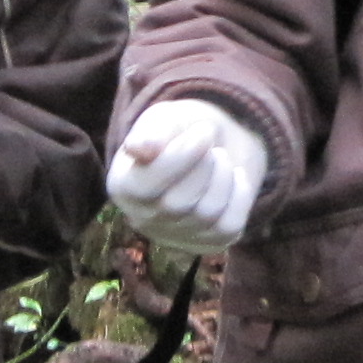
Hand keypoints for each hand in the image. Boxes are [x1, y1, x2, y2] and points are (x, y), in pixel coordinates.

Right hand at [107, 100, 269, 253]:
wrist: (213, 145)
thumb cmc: (181, 131)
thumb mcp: (165, 119)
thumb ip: (152, 132)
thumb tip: (141, 150)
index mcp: (124, 186)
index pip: (144, 186)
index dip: (178, 158)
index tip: (203, 130)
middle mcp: (144, 219)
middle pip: (177, 204)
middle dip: (203, 165)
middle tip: (210, 140)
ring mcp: (177, 236)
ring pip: (206, 214)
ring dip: (222, 176)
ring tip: (220, 157)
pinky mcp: (209, 243)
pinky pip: (230, 226)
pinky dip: (239, 195)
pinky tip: (234, 176)